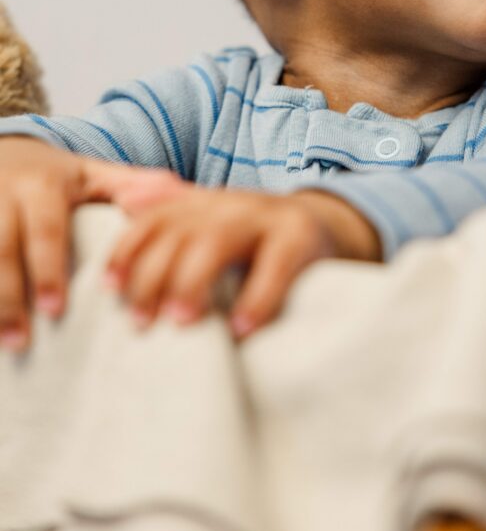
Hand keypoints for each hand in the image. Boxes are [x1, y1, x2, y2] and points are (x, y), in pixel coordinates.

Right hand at [0, 137, 186, 350]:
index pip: (46, 230)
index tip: (56, 310)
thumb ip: (132, 185)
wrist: (3, 149)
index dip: (48, 270)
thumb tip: (177, 193)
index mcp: (41, 184)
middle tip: (22, 340)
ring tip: (3, 343)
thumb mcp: (92, 172)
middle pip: (0, 248)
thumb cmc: (57, 175)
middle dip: (9, 295)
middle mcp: (3, 194)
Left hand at [105, 186, 381, 340]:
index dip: (127, 251)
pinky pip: (276, 265)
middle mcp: (231, 204)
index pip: (155, 219)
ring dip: (193, 281)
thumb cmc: (261, 236)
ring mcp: (268, 218)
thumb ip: (173, 212)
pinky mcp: (302, 238)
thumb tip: (124, 203)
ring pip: (218, 240)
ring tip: (182, 321)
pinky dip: (258, 296)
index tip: (108, 289)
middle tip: (140, 322)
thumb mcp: (216, 221)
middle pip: (180, 231)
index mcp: (205, 203)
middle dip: (153, 275)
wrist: (331, 225)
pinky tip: (241, 327)